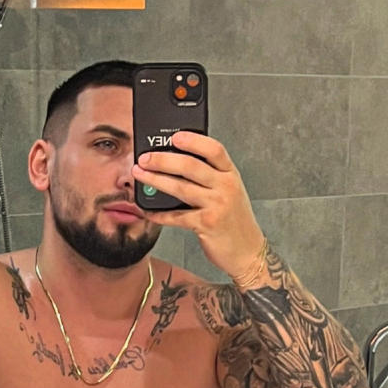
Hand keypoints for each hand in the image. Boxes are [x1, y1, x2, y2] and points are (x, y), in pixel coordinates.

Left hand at [135, 131, 266, 282]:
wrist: (248, 251)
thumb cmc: (235, 220)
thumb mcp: (230, 191)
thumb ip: (210, 176)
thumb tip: (175, 162)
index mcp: (230, 174)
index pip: (214, 149)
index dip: (193, 141)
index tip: (174, 136)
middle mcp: (226, 187)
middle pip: (190, 165)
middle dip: (162, 160)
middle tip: (144, 158)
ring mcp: (217, 205)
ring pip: (180, 187)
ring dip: (155, 180)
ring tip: (140, 174)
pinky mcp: (207, 223)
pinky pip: (176, 216)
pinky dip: (159, 213)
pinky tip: (148, 210)